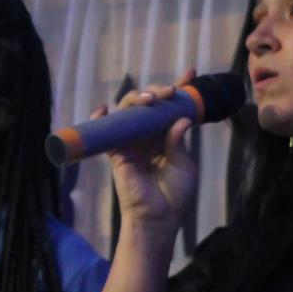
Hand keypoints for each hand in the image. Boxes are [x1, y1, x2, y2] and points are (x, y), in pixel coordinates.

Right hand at [98, 66, 199, 230]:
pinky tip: (104, 109)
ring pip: (129, 110)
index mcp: (168, 136)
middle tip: (171, 92)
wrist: (159, 218)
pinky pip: (105, 131)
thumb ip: (178, 141)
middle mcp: (148, 135)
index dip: (181, 90)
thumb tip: (181, 119)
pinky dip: (100, 118)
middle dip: (159, 92)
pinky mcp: (116, 152)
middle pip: (149, 104)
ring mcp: (131, 142)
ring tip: (152, 98)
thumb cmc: (175, 194)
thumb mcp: (183, 165)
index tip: (192, 73)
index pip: (173, 107)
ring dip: (138, 98)